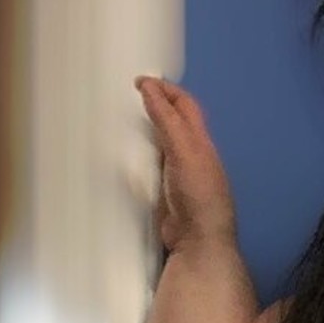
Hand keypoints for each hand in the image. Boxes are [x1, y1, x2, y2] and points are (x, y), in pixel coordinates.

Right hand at [134, 77, 237, 253]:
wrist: (198, 240)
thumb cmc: (196, 192)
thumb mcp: (183, 150)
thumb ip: (166, 119)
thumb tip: (149, 86)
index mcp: (201, 142)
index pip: (185, 105)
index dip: (166, 89)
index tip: (138, 82)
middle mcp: (193, 156)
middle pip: (175, 123)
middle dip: (156, 107)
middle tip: (128, 99)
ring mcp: (180, 176)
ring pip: (162, 146)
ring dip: (146, 133)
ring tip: (122, 123)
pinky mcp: (167, 194)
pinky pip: (152, 169)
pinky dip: (140, 158)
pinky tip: (125, 157)